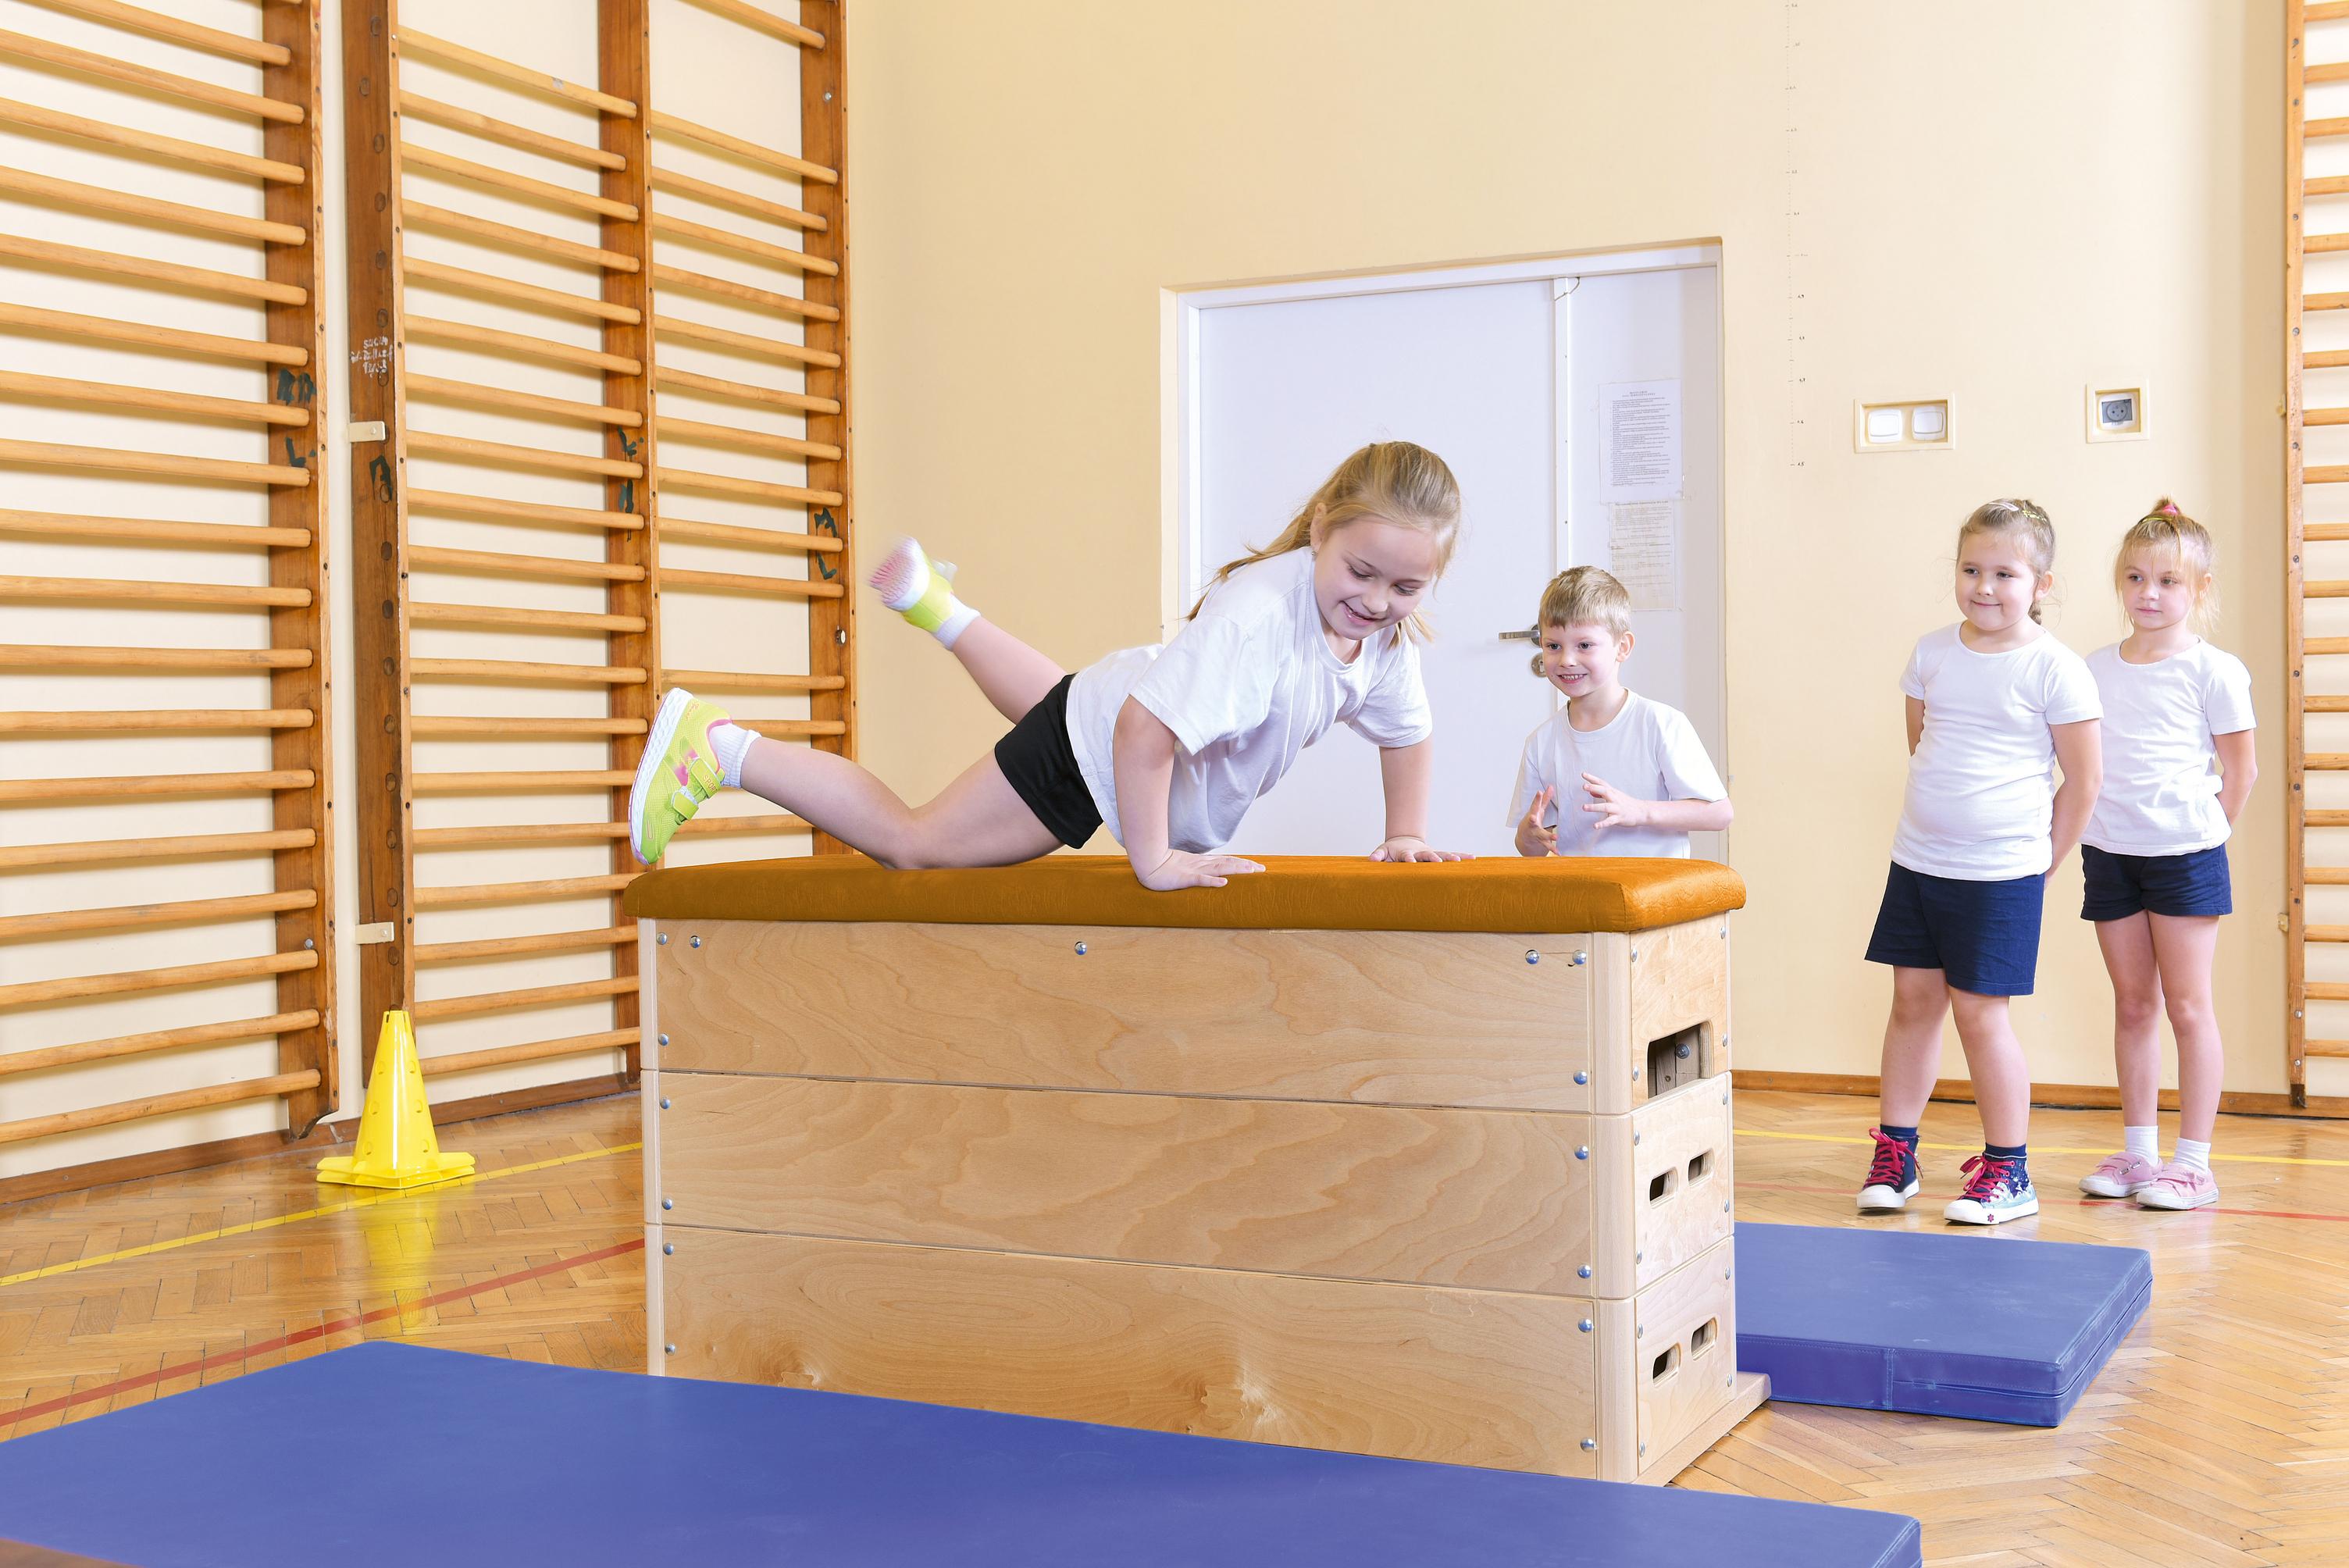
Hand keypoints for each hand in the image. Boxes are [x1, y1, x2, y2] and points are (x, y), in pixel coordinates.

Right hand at [1133, 850, 1263, 890]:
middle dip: (1246, 866)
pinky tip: (1224, 882)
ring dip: (1236, 870)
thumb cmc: (1162, 866)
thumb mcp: (1183, 867)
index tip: (1256, 866)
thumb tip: (1210, 874)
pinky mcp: (1185, 878)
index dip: (1242, 863)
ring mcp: (1193, 870)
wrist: (1147, 863)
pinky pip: (1200, 879)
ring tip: (1251, 872)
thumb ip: (1196, 870)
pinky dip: (1213, 881)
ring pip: (1219, 869)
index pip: (1226, 861)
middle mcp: (1201, 864)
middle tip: (1262, 870)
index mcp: (1201, 862)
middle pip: (1228, 863)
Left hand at [1371, 836, 1471, 862]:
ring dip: (1450, 857)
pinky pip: (1450, 856)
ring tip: (1460, 861)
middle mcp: (1420, 853)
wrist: (1403, 842)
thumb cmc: (1391, 851)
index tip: (1411, 862)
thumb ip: (1378, 855)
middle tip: (1439, 861)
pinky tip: (1472, 858)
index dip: (1409, 859)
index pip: (1407, 856)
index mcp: (1406, 853)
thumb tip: (1371, 860)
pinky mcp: (1437, 856)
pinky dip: (1461, 856)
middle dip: (1433, 858)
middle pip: (1427, 855)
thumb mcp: (1382, 852)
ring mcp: (1430, 854)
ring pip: (1442, 854)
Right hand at [1515, 786, 1557, 856]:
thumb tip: (1550, 786)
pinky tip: (1559, 852)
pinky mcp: (1540, 841)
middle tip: (1533, 818)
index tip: (1539, 792)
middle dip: (1532, 819)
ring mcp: (1535, 833)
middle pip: (1533, 821)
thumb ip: (1545, 799)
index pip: (1534, 805)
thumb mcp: (1538, 809)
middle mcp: (1532, 824)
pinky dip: (1553, 849)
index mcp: (1533, 814)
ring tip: (1556, 837)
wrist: (1524, 836)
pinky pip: (1547, 846)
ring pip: (1541, 835)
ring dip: (1548, 836)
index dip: (1536, 798)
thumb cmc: (1533, 819)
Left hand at [1580, 773, 1651, 830]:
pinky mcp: (1619, 818)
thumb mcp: (1615, 795)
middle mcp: (1615, 799)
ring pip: (1605, 807)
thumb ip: (1602, 793)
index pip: (1602, 783)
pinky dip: (1602, 824)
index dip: (1592, 779)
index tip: (1583, 774)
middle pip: (1604, 791)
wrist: (1642, 811)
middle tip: (1584, 786)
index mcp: (1613, 792)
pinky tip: (1595, 826)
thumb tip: (1590, 791)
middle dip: (1594, 788)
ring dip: (1594, 807)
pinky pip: (1610, 821)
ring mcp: (1617, 808)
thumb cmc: (1626, 803)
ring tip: (1584, 807)